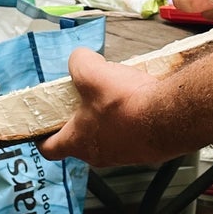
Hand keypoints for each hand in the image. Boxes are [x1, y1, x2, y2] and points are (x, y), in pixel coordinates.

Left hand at [41, 49, 165, 166]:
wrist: (169, 116)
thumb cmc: (126, 104)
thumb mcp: (91, 72)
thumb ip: (79, 62)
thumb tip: (80, 58)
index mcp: (78, 142)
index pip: (51, 149)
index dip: (44, 139)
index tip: (42, 132)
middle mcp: (100, 154)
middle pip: (83, 140)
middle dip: (83, 120)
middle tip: (86, 101)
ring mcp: (125, 155)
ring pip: (110, 136)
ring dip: (111, 118)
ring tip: (119, 95)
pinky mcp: (147, 149)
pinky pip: (134, 133)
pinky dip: (134, 118)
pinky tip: (141, 100)